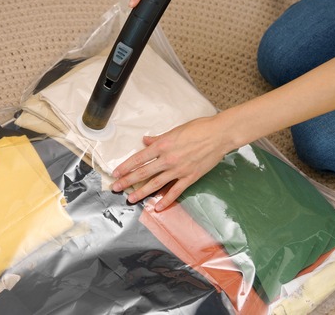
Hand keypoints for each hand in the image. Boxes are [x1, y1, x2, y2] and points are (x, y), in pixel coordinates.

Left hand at [110, 115, 230, 210]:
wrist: (219, 135)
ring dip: (141, 192)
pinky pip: (175, 191)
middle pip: (143, 173)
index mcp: (162, 145)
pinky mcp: (190, 177)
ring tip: (130, 199)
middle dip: (127, 181)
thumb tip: (145, 141)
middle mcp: (168, 159)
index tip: (116, 173)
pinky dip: (166, 200)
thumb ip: (158, 138)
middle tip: (116, 188)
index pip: (139, 158)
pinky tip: (157, 207)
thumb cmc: (199, 128)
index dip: (126, 167)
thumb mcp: (175, 130)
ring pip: (155, 184)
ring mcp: (178, 170)